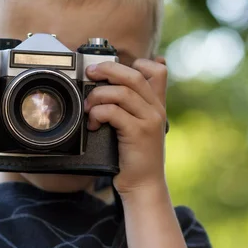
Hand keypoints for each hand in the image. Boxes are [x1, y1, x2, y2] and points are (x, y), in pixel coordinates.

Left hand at [84, 57, 167, 195]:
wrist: (143, 185)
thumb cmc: (134, 157)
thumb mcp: (138, 128)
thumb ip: (129, 108)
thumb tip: (104, 89)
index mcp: (157, 105)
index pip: (158, 71)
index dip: (138, 63)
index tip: (114, 70)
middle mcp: (156, 109)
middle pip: (134, 75)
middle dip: (108, 69)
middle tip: (90, 73)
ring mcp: (149, 120)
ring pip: (122, 92)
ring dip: (98, 95)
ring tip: (88, 107)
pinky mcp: (138, 133)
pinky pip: (114, 112)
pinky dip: (98, 113)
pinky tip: (93, 123)